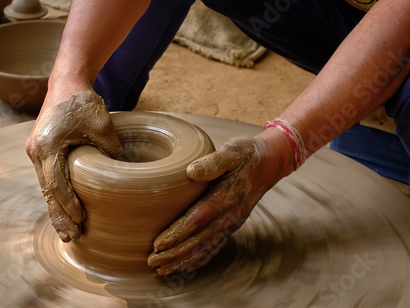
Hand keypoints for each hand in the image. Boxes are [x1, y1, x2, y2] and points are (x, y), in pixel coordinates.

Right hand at [26, 89, 122, 241]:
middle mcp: (36, 151)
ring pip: (46, 187)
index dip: (68, 205)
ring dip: (56, 208)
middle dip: (59, 216)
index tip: (80, 220)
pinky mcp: (41, 150)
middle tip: (71, 238)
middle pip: (47, 192)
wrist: (66, 81)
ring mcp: (35, 151)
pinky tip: (63, 209)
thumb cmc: (82, 101)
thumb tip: (128, 174)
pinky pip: (48, 178)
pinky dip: (56, 195)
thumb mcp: (103, 126)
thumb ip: (113, 151)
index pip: (56, 185)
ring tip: (67, 231)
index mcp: (47, 146)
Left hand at [147, 133, 290, 275]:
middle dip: (175, 254)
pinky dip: (200, 260)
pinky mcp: (233, 225)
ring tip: (163, 270)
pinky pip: (215, 247)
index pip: (198, 219)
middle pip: (199, 240)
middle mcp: (230, 215)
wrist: (270, 163)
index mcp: (227, 197)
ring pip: (206, 248)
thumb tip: (191, 172)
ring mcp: (232, 223)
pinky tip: (185, 266)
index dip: (178, 234)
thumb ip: (213, 163)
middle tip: (152, 262)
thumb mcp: (232, 152)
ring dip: (184, 261)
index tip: (158, 244)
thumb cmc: (246, 154)